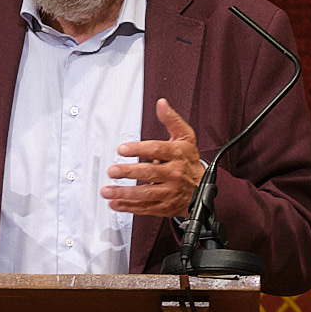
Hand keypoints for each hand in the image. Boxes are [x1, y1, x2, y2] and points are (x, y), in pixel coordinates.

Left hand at [102, 98, 204, 216]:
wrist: (203, 188)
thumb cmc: (189, 161)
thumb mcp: (185, 137)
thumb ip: (171, 120)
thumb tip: (161, 104)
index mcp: (178, 154)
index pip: (157, 150)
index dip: (138, 149)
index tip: (122, 149)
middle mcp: (174, 174)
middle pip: (149, 172)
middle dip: (129, 172)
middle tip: (112, 171)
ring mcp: (169, 191)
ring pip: (145, 193)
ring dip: (124, 193)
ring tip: (107, 190)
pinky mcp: (164, 206)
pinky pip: (145, 208)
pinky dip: (128, 207)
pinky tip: (114, 203)